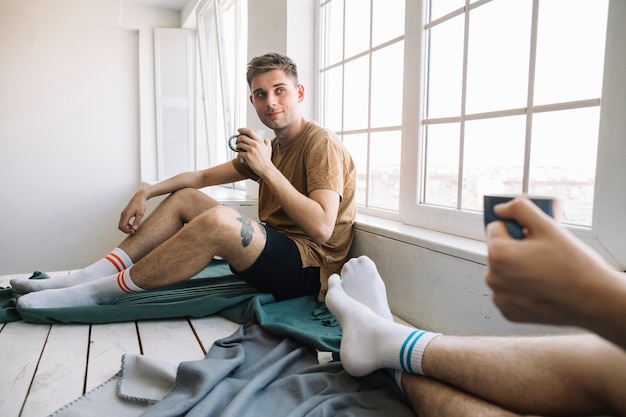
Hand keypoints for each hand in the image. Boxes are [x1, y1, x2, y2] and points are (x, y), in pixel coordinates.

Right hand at [118, 190, 147, 234]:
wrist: (139, 197)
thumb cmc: (140, 205)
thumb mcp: (140, 214)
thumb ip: (137, 222)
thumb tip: (134, 229)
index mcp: (126, 215)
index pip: (122, 226)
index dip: (127, 231)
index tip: (134, 231)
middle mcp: (123, 215)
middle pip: (120, 227)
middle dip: (126, 230)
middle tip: (134, 231)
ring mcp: (123, 214)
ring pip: (121, 224)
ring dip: (126, 228)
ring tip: (134, 228)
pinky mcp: (125, 214)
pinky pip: (123, 222)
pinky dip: (127, 225)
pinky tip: (133, 225)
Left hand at [233, 128, 271, 173]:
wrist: (266, 169)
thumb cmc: (267, 160)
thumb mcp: (269, 149)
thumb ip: (267, 142)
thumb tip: (266, 139)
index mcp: (260, 141)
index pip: (250, 131)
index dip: (243, 129)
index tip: (239, 130)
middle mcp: (255, 144)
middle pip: (243, 137)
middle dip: (238, 139)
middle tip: (237, 141)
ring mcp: (251, 150)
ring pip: (240, 145)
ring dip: (237, 146)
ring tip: (238, 148)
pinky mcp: (247, 156)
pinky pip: (239, 153)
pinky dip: (238, 154)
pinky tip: (239, 155)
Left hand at [485, 198, 612, 326]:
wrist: (593, 300)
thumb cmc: (574, 266)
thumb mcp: (548, 226)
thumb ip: (519, 209)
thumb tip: (500, 209)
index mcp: (497, 253)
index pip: (495, 227)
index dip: (516, 229)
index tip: (533, 237)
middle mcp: (492, 277)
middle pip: (498, 251)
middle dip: (515, 249)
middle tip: (543, 256)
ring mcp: (499, 297)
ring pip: (503, 272)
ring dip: (516, 269)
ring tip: (544, 273)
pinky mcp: (508, 312)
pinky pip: (508, 292)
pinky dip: (520, 289)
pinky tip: (540, 289)